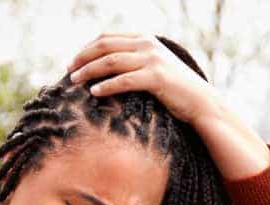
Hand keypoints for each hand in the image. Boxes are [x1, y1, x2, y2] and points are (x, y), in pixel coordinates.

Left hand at [65, 32, 220, 125]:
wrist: (201, 102)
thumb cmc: (175, 90)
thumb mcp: (154, 68)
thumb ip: (134, 61)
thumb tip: (105, 68)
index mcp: (145, 39)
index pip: (106, 37)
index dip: (86, 48)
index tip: (73, 62)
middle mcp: (147, 45)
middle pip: (104, 46)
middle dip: (82, 58)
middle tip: (68, 71)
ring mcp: (152, 59)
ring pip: (110, 62)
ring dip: (89, 71)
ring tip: (75, 82)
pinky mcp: (156, 77)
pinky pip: (123, 80)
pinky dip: (106, 86)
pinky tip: (94, 92)